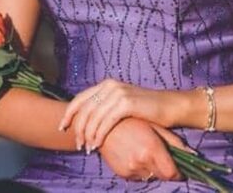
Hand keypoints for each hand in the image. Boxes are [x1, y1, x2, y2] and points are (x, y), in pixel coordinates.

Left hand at [59, 78, 174, 151]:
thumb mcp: (121, 103)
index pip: (80, 99)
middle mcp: (110, 86)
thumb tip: (84, 121)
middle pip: (84, 110)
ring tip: (88, 148)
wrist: (170, 106)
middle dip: (78, 129)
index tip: (63, 128)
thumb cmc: (146, 108)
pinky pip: (106, 122)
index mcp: (107, 84)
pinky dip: (99, 135)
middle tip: (79, 144)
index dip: (68, 114)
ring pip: (93, 118)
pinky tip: (98, 144)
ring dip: (88, 135)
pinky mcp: (127, 103)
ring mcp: (118, 93)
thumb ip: (104, 106)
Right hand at [98, 117, 188, 181]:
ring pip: (150, 176)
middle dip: (167, 170)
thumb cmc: (134, 121)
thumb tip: (194, 156)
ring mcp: (130, 169)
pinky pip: (138, 176)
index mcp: (151, 148)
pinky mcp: (122, 173)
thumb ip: (175, 143)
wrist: (104, 126)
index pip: (171, 172)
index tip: (182, 170)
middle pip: (162, 176)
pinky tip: (137, 156)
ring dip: (153, 169)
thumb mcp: (156, 128)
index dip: (179, 173)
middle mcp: (141, 161)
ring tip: (148, 153)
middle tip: (165, 158)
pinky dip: (142, 170)